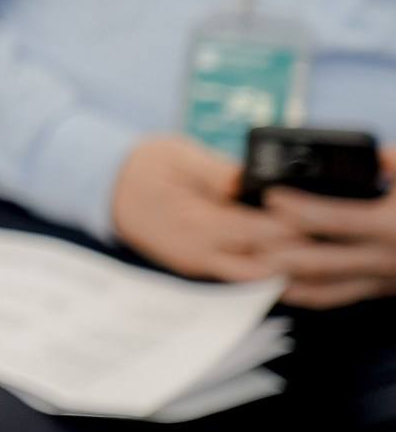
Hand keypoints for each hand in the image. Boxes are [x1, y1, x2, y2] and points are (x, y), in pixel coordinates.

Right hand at [109, 135, 308, 281]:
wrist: (103, 187)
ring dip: (283, 263)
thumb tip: (255, 182)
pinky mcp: (197, 266)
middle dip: (298, 251)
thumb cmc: (142, 165)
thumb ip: (218, 172)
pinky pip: (240, 273)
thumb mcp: (178, 154)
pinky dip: (264, 264)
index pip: (260, 233)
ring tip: (311, 242)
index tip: (322, 213)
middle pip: (265, 265)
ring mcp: (198, 264)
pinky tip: (283, 249)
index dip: (295, 226)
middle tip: (327, 230)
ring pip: (256, 277)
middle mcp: (199, 254)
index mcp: (196, 224)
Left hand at [258, 147, 395, 309]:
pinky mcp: (386, 291)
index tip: (271, 195)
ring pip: (326, 290)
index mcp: (391, 227)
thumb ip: (394, 161)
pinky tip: (282, 284)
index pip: (332, 220)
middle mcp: (385, 261)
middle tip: (241, 239)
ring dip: (285, 281)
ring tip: (248, 267)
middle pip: (318, 263)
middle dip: (275, 253)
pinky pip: (341, 297)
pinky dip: (309, 293)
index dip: (297, 209)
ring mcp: (385, 281)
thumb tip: (374, 153)